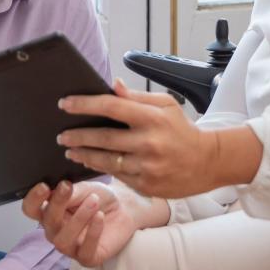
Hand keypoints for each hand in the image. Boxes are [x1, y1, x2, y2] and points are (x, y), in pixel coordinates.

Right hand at [21, 180, 140, 267]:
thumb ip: (70, 191)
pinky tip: (100, 217)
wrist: (123, 208)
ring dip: (78, 219)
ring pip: (63, 240)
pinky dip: (93, 233)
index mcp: (49, 212)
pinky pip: (85, 251)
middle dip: (57, 204)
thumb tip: (55, 190)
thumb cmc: (98, 197)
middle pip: (48, 222)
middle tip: (68, 187)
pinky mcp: (87, 258)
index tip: (45, 186)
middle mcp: (55, 231)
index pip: (31, 209)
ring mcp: (70, 247)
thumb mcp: (84, 188)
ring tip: (94, 202)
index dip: (34, 199)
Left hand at [57, 78, 225, 197]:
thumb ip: (136, 97)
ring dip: (83, 155)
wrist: (208, 162)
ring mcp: (147, 166)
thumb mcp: (165, 105)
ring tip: (69, 150)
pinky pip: (117, 175)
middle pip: (103, 138)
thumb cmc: (183, 130)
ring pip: (106, 160)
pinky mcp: (146, 185)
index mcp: (152, 118)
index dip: (85, 104)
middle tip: (61, 134)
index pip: (111, 107)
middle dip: (77, 135)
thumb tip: (113, 84)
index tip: (65, 104)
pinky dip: (101, 168)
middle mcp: (148, 142)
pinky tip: (89, 162)